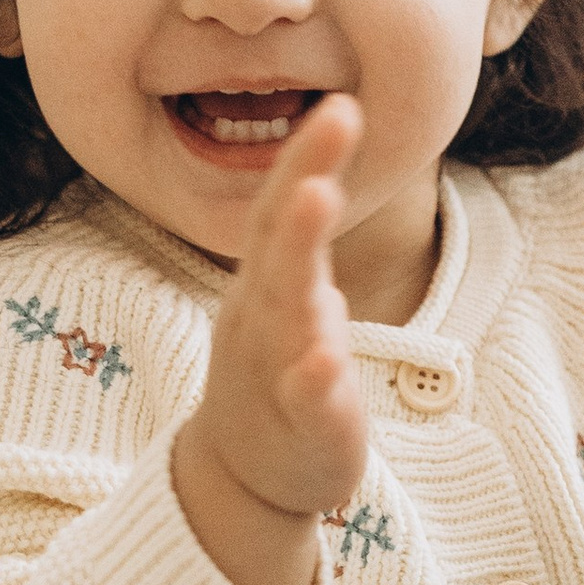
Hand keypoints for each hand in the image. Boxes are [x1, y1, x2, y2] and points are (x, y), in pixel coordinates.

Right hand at [172, 98, 366, 584]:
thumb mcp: (288, 303)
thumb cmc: (276, 381)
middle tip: (336, 112)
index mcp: (268, 284)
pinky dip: (313, 377)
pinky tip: (324, 358)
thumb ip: (298, 245)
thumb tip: (314, 178)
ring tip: (319, 196)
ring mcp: (277, 369)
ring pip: (288, 307)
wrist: (242, 482)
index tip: (341, 102)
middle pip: (281, 238)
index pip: (283, 207)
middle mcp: (264, 316)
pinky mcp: (302, 426)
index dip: (308, 155)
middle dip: (305, 173)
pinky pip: (306, 399)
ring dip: (300, 253)